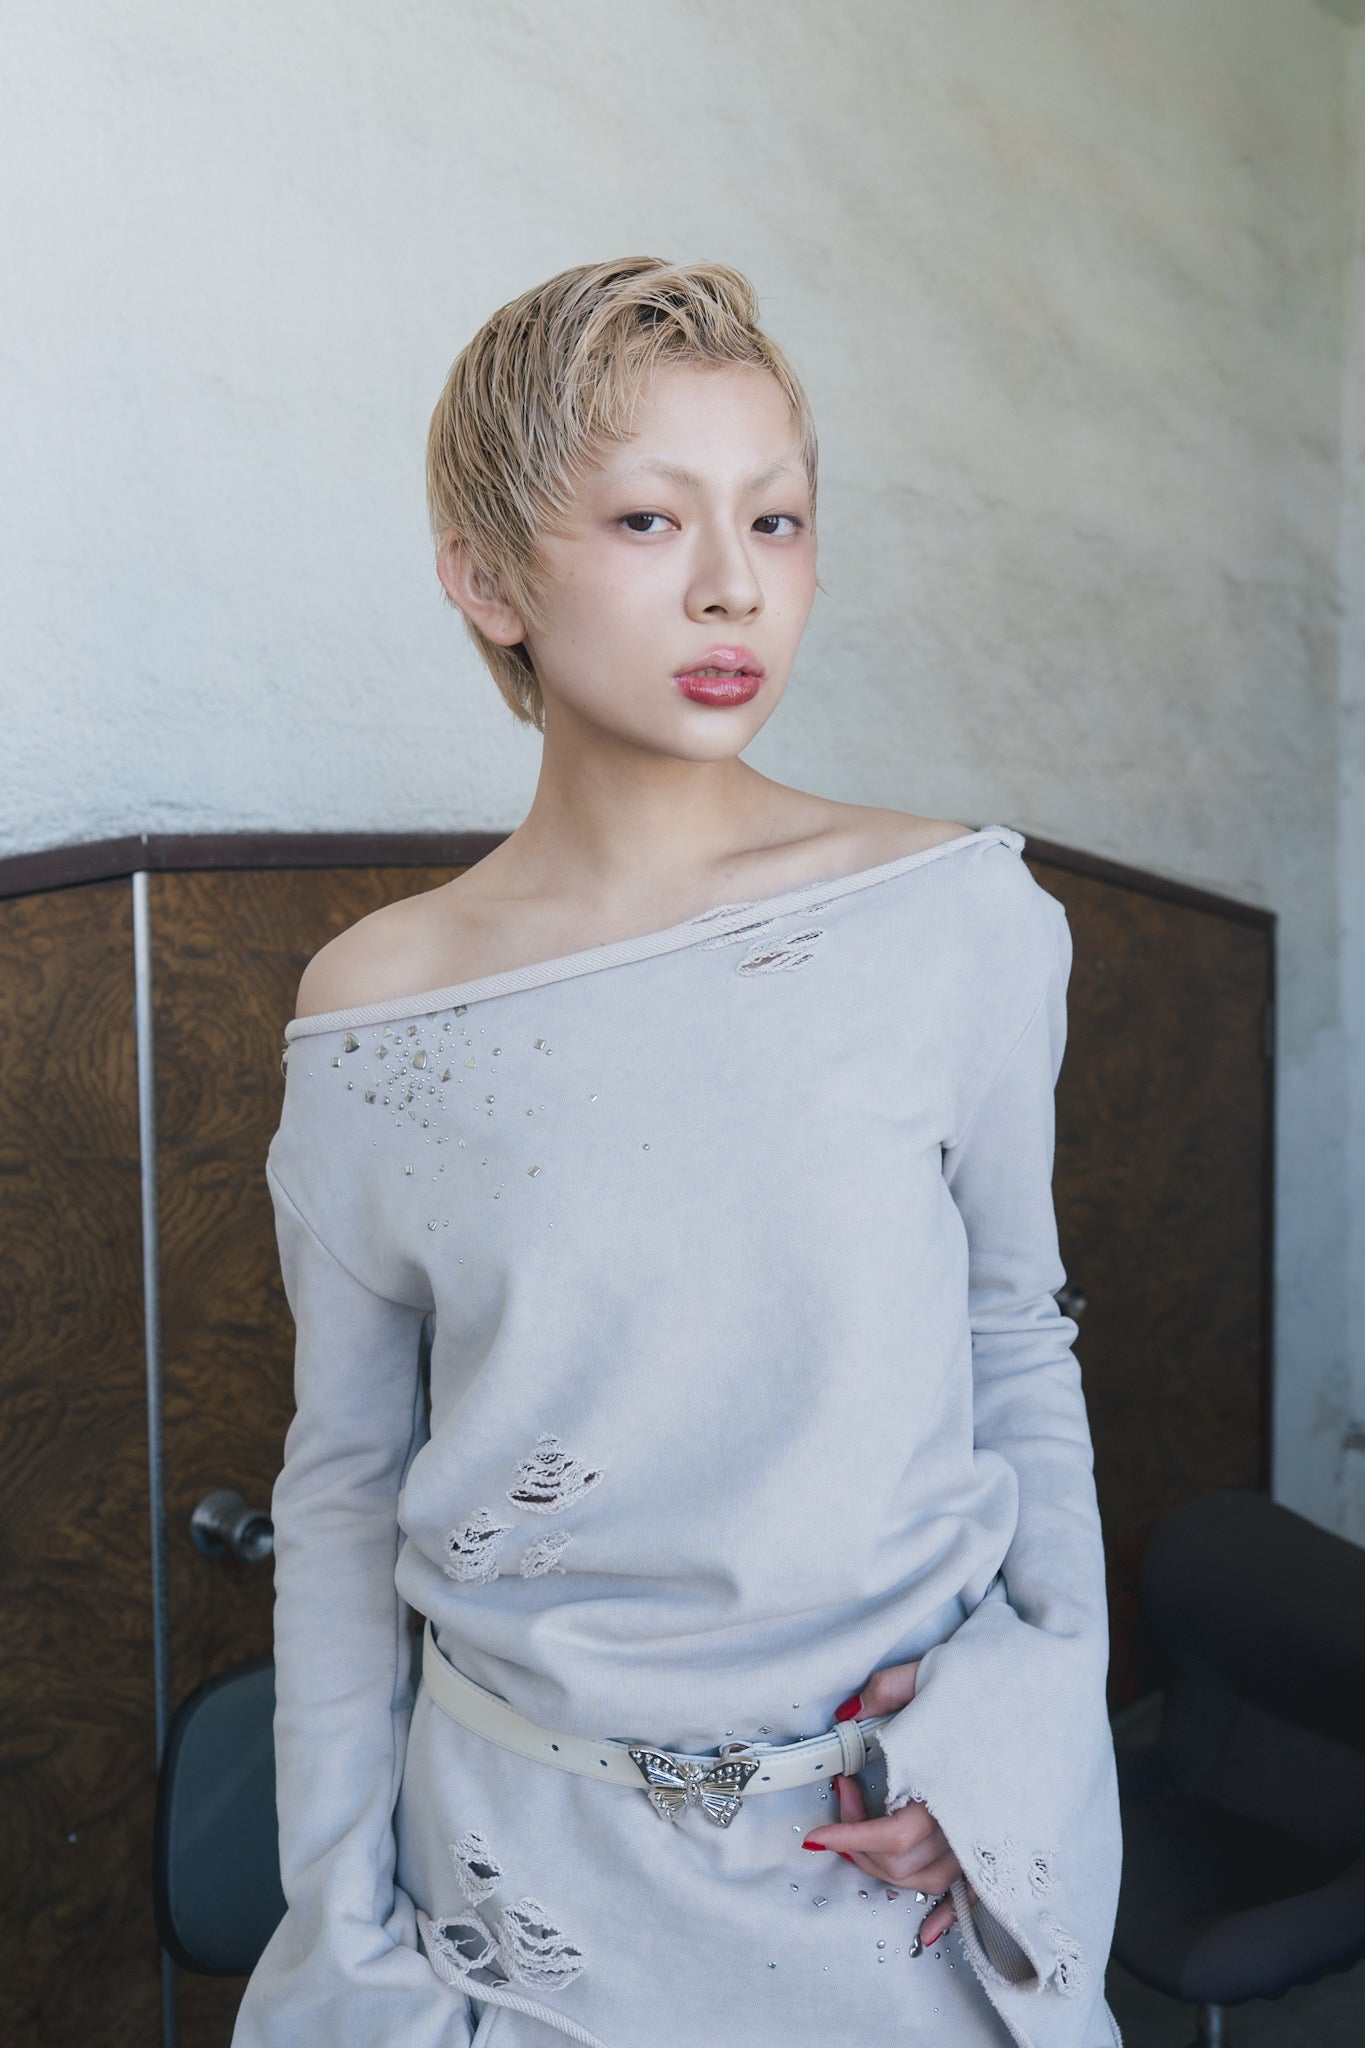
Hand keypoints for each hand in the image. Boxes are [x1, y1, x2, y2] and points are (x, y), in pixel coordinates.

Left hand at [800, 1658, 977, 1946]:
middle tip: (844, 1793)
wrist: (1051, 1689)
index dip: (848, 1837)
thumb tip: (848, 1715)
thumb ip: (888, 1691)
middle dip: (857, 1843)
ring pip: (925, 1879)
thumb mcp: (934, 1673)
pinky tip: (928, 1933)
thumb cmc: (994, 1681)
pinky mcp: (998, 1846)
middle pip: (901, 1863)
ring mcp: (986, 1839)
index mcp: (951, 1786)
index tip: (815, 1837)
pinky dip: (945, 1917)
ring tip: (866, 1824)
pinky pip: (970, 1895)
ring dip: (884, 1865)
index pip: (890, 1834)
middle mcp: (970, 1822)